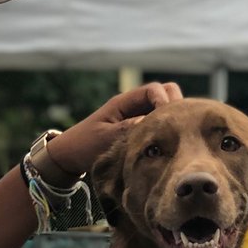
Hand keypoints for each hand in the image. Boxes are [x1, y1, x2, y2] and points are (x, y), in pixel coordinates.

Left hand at [46, 81, 182, 175]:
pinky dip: (166, 130)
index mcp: (124, 102)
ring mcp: (137, 118)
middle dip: (175, 107)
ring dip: (172, 119)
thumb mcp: (106, 138)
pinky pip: (159, 125)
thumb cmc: (83, 146)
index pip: (154, 90)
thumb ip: (130, 128)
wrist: (69, 157)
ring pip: (165, 110)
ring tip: (176, 137)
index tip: (168, 121)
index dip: (165, 101)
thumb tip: (156, 122)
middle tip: (178, 129)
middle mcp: (133, 106)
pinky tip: (169, 145)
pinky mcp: (138, 131)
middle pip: (165, 94)